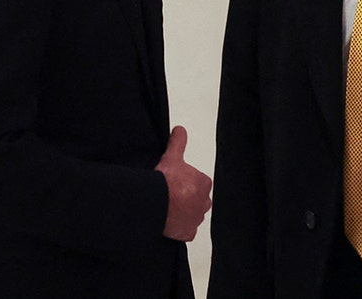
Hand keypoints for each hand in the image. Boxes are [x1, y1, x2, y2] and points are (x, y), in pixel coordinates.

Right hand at [155, 125, 211, 240]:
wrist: (156, 203)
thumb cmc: (165, 182)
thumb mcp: (172, 157)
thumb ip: (178, 143)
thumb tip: (180, 130)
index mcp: (204, 184)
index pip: (198, 183)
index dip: (186, 183)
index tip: (175, 183)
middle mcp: (204, 202)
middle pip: (196, 200)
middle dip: (186, 198)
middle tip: (171, 196)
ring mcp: (196, 219)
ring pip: (192, 215)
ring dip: (184, 212)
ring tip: (169, 208)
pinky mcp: (188, 232)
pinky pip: (187, 231)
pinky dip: (180, 228)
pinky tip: (171, 222)